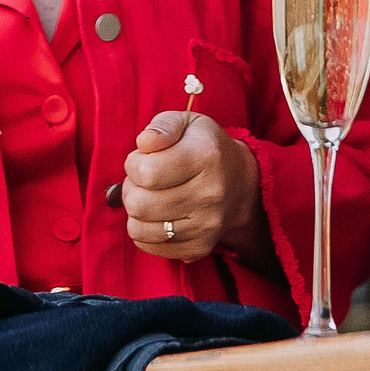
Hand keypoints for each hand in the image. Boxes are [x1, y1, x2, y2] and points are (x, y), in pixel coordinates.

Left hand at [123, 112, 262, 262]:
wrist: (239, 181)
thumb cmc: (203, 146)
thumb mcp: (187, 123)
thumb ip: (162, 126)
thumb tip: (144, 142)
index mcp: (206, 156)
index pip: (146, 172)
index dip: (133, 164)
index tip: (142, 158)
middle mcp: (211, 193)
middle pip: (139, 204)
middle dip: (130, 189)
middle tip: (143, 180)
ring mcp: (208, 224)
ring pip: (139, 229)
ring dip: (135, 212)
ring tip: (149, 196)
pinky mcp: (201, 247)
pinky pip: (149, 246)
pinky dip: (144, 231)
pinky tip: (157, 215)